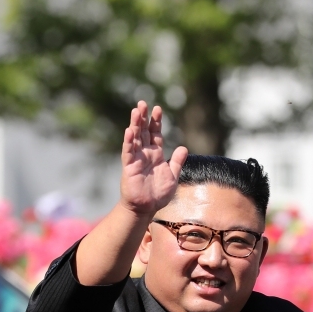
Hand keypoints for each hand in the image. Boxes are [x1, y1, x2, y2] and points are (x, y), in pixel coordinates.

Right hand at [119, 101, 187, 215]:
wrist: (146, 208)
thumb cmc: (158, 194)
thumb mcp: (172, 176)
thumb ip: (177, 162)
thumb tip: (183, 147)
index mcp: (156, 155)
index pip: (155, 134)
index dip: (156, 122)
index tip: (157, 108)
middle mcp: (145, 154)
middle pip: (143, 132)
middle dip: (143, 118)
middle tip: (143, 103)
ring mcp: (136, 159)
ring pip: (135, 138)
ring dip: (135, 124)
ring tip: (136, 111)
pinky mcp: (129, 167)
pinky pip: (128, 152)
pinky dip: (129, 142)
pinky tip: (129, 131)